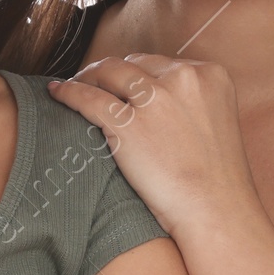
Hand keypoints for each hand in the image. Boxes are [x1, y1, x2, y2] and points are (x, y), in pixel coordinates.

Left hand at [47, 53, 258, 236]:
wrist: (216, 211)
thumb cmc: (216, 180)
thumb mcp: (215, 121)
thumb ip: (190, 102)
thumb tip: (156, 98)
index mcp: (210, 74)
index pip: (159, 63)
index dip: (135, 73)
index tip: (120, 83)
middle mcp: (183, 78)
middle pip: (132, 63)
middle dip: (109, 72)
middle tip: (91, 82)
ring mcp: (155, 99)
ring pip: (108, 73)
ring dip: (86, 77)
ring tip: (72, 85)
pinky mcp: (128, 124)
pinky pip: (88, 99)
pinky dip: (69, 93)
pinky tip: (57, 93)